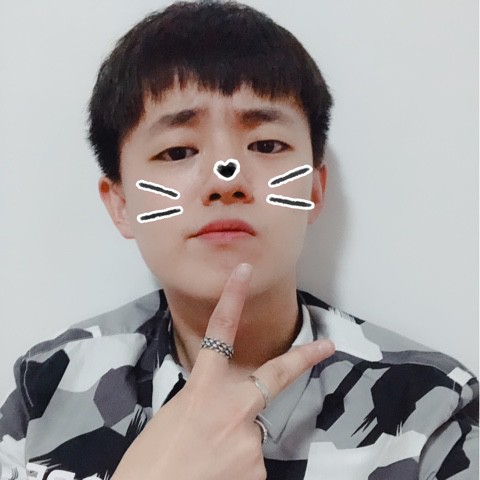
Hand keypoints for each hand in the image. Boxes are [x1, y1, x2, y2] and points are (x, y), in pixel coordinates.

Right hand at [112, 263, 334, 479]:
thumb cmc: (149, 465)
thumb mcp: (171, 420)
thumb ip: (202, 405)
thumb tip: (218, 411)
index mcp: (202, 391)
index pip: (218, 334)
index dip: (231, 300)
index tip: (243, 273)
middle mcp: (233, 409)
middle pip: (275, 375)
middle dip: (304, 357)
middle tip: (327, 346)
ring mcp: (250, 441)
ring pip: (252, 434)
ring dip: (236, 444)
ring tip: (207, 463)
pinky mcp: (258, 471)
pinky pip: (251, 463)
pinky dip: (236, 469)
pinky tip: (215, 475)